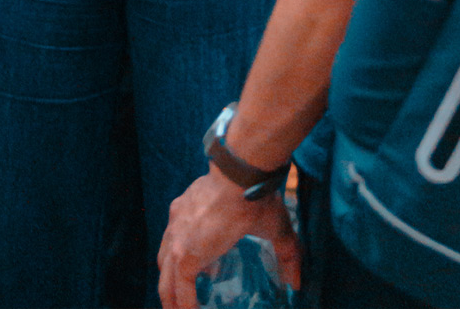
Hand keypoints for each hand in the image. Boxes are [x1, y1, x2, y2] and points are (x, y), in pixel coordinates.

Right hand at [158, 167, 298, 308]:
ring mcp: (175, 221)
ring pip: (163, 258)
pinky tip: (193, 255)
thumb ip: (287, 260)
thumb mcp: (276, 234)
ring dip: (169, 278)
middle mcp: (177, 240)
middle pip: (165, 279)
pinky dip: (176, 254)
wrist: (238, 165)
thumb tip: (296, 285)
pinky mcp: (178, 207)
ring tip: (178, 292)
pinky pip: (169, 238)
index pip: (182, 294)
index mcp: (192, 254)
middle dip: (170, 301)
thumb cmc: (255, 204)